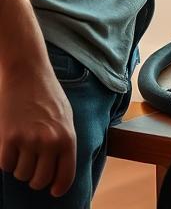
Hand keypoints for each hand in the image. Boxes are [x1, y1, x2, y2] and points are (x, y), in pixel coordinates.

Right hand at [0, 65, 75, 196]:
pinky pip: (5, 165)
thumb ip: (63, 143)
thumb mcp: (66, 119)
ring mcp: (28, 141)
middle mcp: (50, 142)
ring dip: (20, 168)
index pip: (65, 175)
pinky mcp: (8, 138)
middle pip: (40, 180)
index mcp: (68, 138)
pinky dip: (6, 161)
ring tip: (23, 152)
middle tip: (33, 170)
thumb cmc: (49, 97)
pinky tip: (11, 148)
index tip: (53, 191)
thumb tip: (58, 169)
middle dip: (36, 179)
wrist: (28, 75)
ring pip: (21, 174)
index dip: (58, 188)